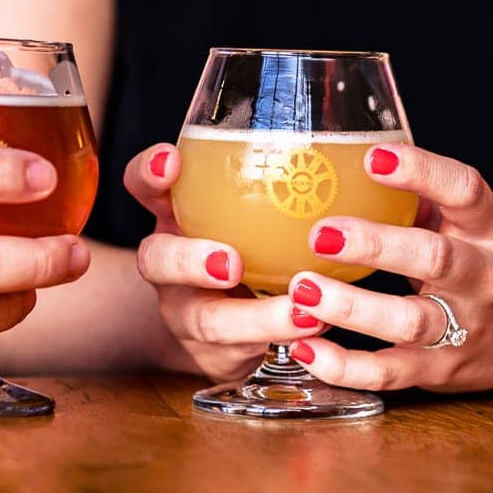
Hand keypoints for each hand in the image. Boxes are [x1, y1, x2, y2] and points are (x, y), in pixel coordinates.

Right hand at [125, 144, 320, 381]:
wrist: (225, 324)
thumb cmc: (247, 244)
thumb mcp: (246, 209)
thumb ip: (270, 180)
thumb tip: (349, 139)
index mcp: (174, 215)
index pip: (143, 186)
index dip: (148, 173)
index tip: (171, 160)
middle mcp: (170, 263)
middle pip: (156, 260)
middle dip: (190, 261)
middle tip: (231, 263)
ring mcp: (187, 312)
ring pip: (206, 320)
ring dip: (256, 317)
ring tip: (303, 311)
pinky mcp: (213, 353)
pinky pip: (241, 352)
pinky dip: (280, 339)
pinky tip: (316, 326)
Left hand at [285, 144, 492, 392]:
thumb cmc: (474, 257)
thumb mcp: (460, 218)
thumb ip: (413, 192)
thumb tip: (334, 157)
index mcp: (487, 225)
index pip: (464, 190)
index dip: (422, 172)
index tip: (373, 157)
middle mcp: (482, 275)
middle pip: (434, 258)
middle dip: (374, 244)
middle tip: (320, 233)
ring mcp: (463, 327)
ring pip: (408, 321)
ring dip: (350, 307)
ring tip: (301, 290)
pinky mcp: (440, 370)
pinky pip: (390, 372)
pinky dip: (344, 366)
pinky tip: (306, 347)